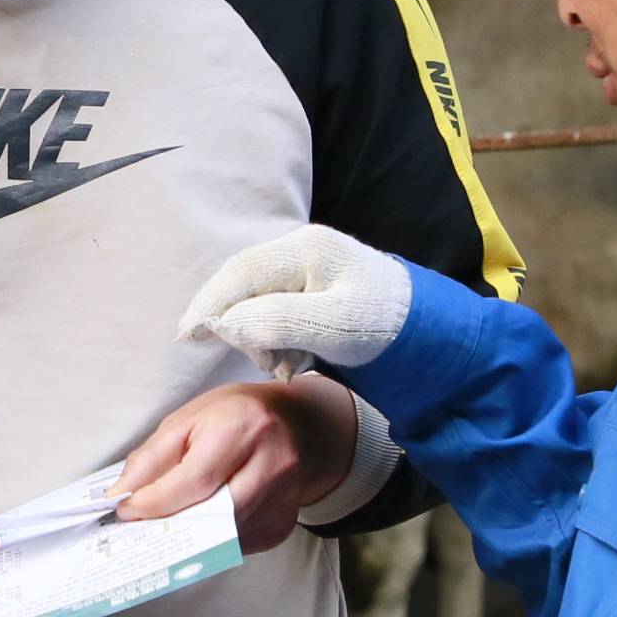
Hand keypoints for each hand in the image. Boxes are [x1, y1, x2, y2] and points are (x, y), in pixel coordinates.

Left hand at [115, 377, 355, 554]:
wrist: (293, 424)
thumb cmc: (233, 416)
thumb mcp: (187, 419)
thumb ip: (153, 457)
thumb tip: (122, 495)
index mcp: (243, 427)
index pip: (194, 480)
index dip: (155, 501)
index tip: (125, 510)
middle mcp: (273, 464)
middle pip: (211, 514)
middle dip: (168, 523)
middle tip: (139, 525)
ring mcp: (283, 499)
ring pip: (222, 536)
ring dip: (186, 536)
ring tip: (163, 525)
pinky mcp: (283, 524)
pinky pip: (236, 544)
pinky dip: (210, 540)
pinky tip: (201, 522)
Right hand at [180, 226, 414, 371]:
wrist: (428, 334)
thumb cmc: (385, 325)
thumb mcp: (335, 326)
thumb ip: (279, 321)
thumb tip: (228, 324)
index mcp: (306, 249)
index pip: (241, 273)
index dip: (209, 303)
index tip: (188, 336)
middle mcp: (300, 251)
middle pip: (243, 286)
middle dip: (241, 328)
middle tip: (265, 363)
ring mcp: (304, 269)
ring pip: (255, 301)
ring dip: (260, 338)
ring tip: (286, 366)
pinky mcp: (309, 290)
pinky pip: (272, 311)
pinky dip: (275, 339)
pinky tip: (293, 361)